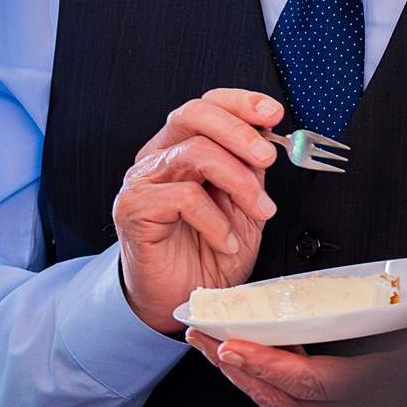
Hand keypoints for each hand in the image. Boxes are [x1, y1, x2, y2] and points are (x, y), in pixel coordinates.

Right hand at [113, 89, 282, 335]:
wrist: (180, 303)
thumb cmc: (207, 256)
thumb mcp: (243, 207)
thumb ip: (251, 171)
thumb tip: (268, 141)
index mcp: (182, 148)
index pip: (206, 105)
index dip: (240, 103)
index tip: (272, 114)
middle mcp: (159, 157)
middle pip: (194, 115)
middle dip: (239, 131)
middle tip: (267, 156)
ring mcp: (143, 181)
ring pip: (195, 153)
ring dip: (239, 182)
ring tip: (258, 212)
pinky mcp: (134, 208)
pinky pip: (185, 197)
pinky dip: (216, 220)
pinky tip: (226, 241)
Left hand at [184, 330, 377, 406]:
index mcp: (366, 398)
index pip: (304, 382)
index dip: (263, 364)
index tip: (230, 345)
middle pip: (276, 395)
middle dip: (231, 366)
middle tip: (199, 336)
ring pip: (278, 402)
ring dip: (241, 374)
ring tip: (211, 345)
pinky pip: (291, 404)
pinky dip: (265, 381)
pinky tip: (252, 360)